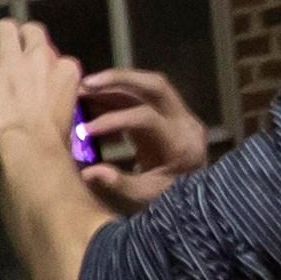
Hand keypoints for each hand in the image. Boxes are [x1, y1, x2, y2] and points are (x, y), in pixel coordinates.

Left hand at [0, 18, 90, 173]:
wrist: (27, 148)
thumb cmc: (48, 146)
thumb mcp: (67, 120)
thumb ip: (56, 105)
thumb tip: (45, 115)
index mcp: (66, 72)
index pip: (55, 57)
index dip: (42, 68)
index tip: (35, 80)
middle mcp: (42, 58)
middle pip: (32, 32)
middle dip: (22, 40)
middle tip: (12, 55)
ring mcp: (12, 59)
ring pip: (5, 28)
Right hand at [70, 65, 211, 208]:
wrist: (198, 199)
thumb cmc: (171, 199)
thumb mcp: (144, 197)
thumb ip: (119, 183)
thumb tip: (88, 172)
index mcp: (180, 144)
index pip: (146, 118)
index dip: (113, 120)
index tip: (85, 130)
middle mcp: (185, 122)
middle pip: (155, 86)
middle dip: (119, 80)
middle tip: (86, 83)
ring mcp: (180, 115)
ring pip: (148, 86)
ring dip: (115, 84)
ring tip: (83, 88)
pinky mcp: (170, 114)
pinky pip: (144, 96)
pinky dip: (119, 95)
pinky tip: (95, 100)